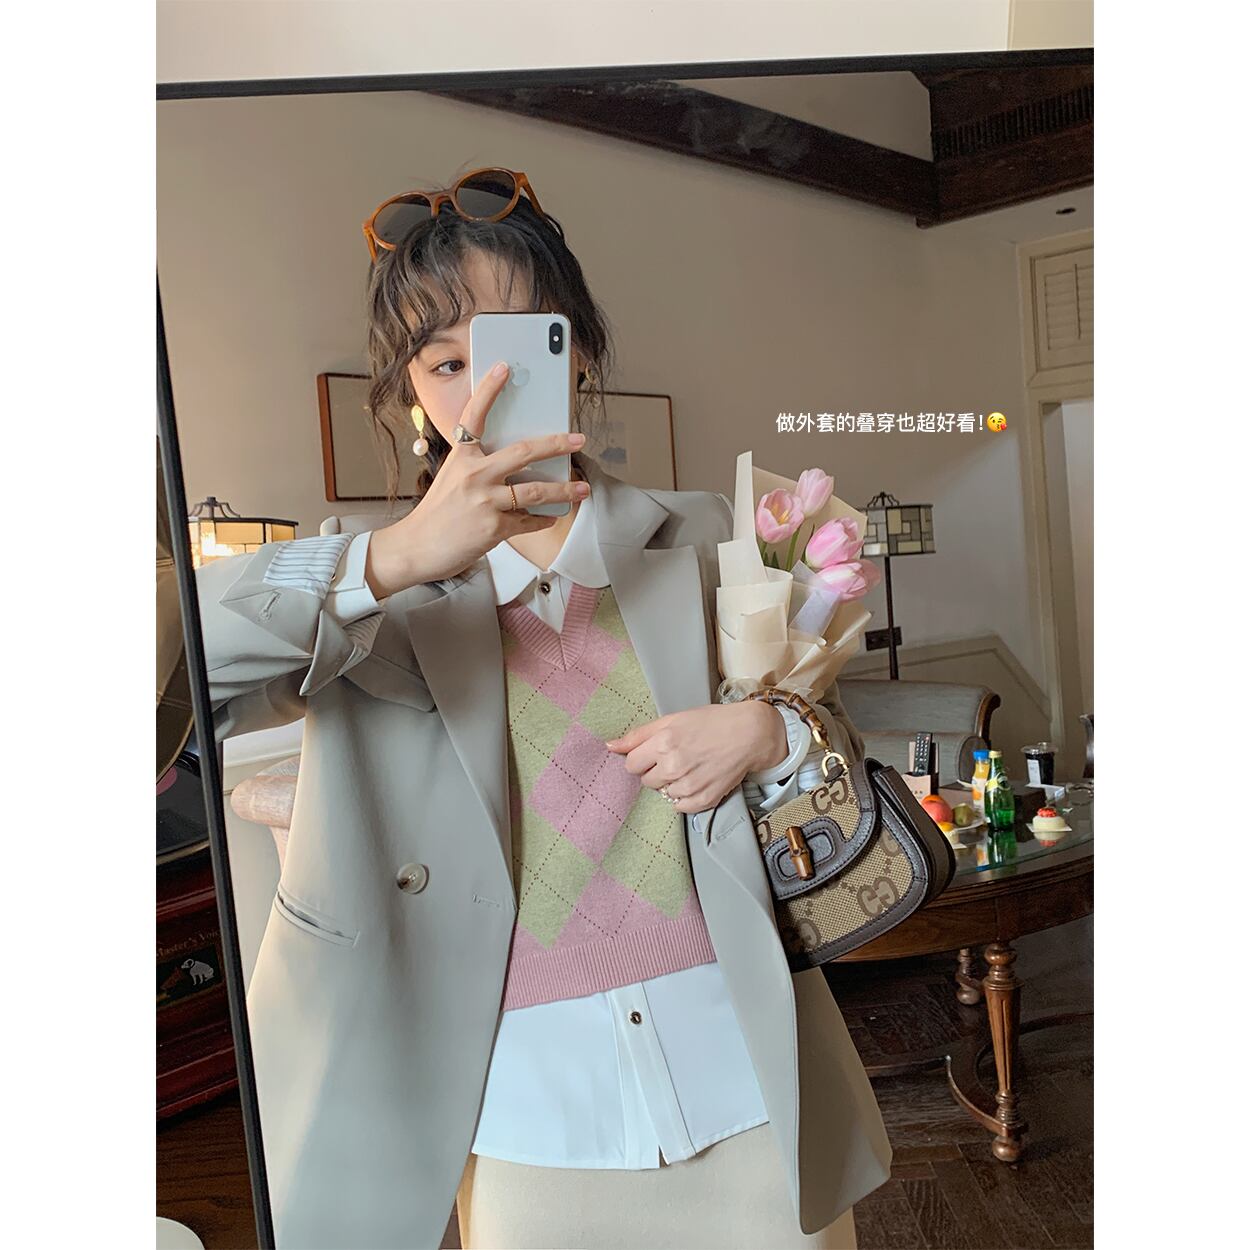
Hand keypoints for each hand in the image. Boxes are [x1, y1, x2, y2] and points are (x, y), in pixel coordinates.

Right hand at [365, 361, 588, 595]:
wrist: (417, 546)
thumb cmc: (437, 513)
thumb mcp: (452, 479)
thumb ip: (479, 467)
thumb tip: (517, 463)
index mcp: (462, 457)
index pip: (476, 415)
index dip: (489, 389)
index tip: (504, 368)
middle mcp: (474, 475)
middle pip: (524, 452)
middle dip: (557, 444)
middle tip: (578, 439)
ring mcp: (485, 501)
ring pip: (536, 490)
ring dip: (564, 490)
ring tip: (582, 489)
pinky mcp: (494, 528)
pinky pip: (529, 520)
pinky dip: (543, 519)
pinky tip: (551, 517)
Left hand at [604, 701, 787, 813]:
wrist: (749, 734)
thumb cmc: (710, 722)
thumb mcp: (672, 719)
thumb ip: (638, 735)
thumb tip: (609, 746)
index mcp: (663, 743)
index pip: (631, 765)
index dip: (642, 759)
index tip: (655, 753)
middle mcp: (674, 766)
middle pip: (646, 781)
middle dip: (656, 770)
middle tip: (676, 758)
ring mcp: (689, 785)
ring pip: (663, 793)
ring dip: (672, 783)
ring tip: (690, 767)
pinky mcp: (704, 799)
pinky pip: (680, 806)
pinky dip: (685, 796)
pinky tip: (697, 780)